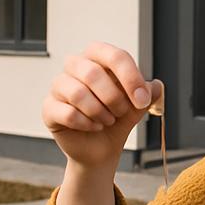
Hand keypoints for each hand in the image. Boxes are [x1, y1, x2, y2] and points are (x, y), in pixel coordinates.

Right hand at [42, 42, 161, 168]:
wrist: (101, 147)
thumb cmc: (117, 118)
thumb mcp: (137, 105)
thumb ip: (148, 93)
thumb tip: (156, 86)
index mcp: (99, 57)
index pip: (114, 56)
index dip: (131, 78)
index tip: (142, 100)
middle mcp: (75, 66)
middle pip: (93, 73)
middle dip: (114, 98)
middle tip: (121, 112)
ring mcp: (59, 86)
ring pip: (78, 93)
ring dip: (100, 112)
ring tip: (108, 120)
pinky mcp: (49, 108)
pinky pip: (67, 113)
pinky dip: (87, 124)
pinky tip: (94, 127)